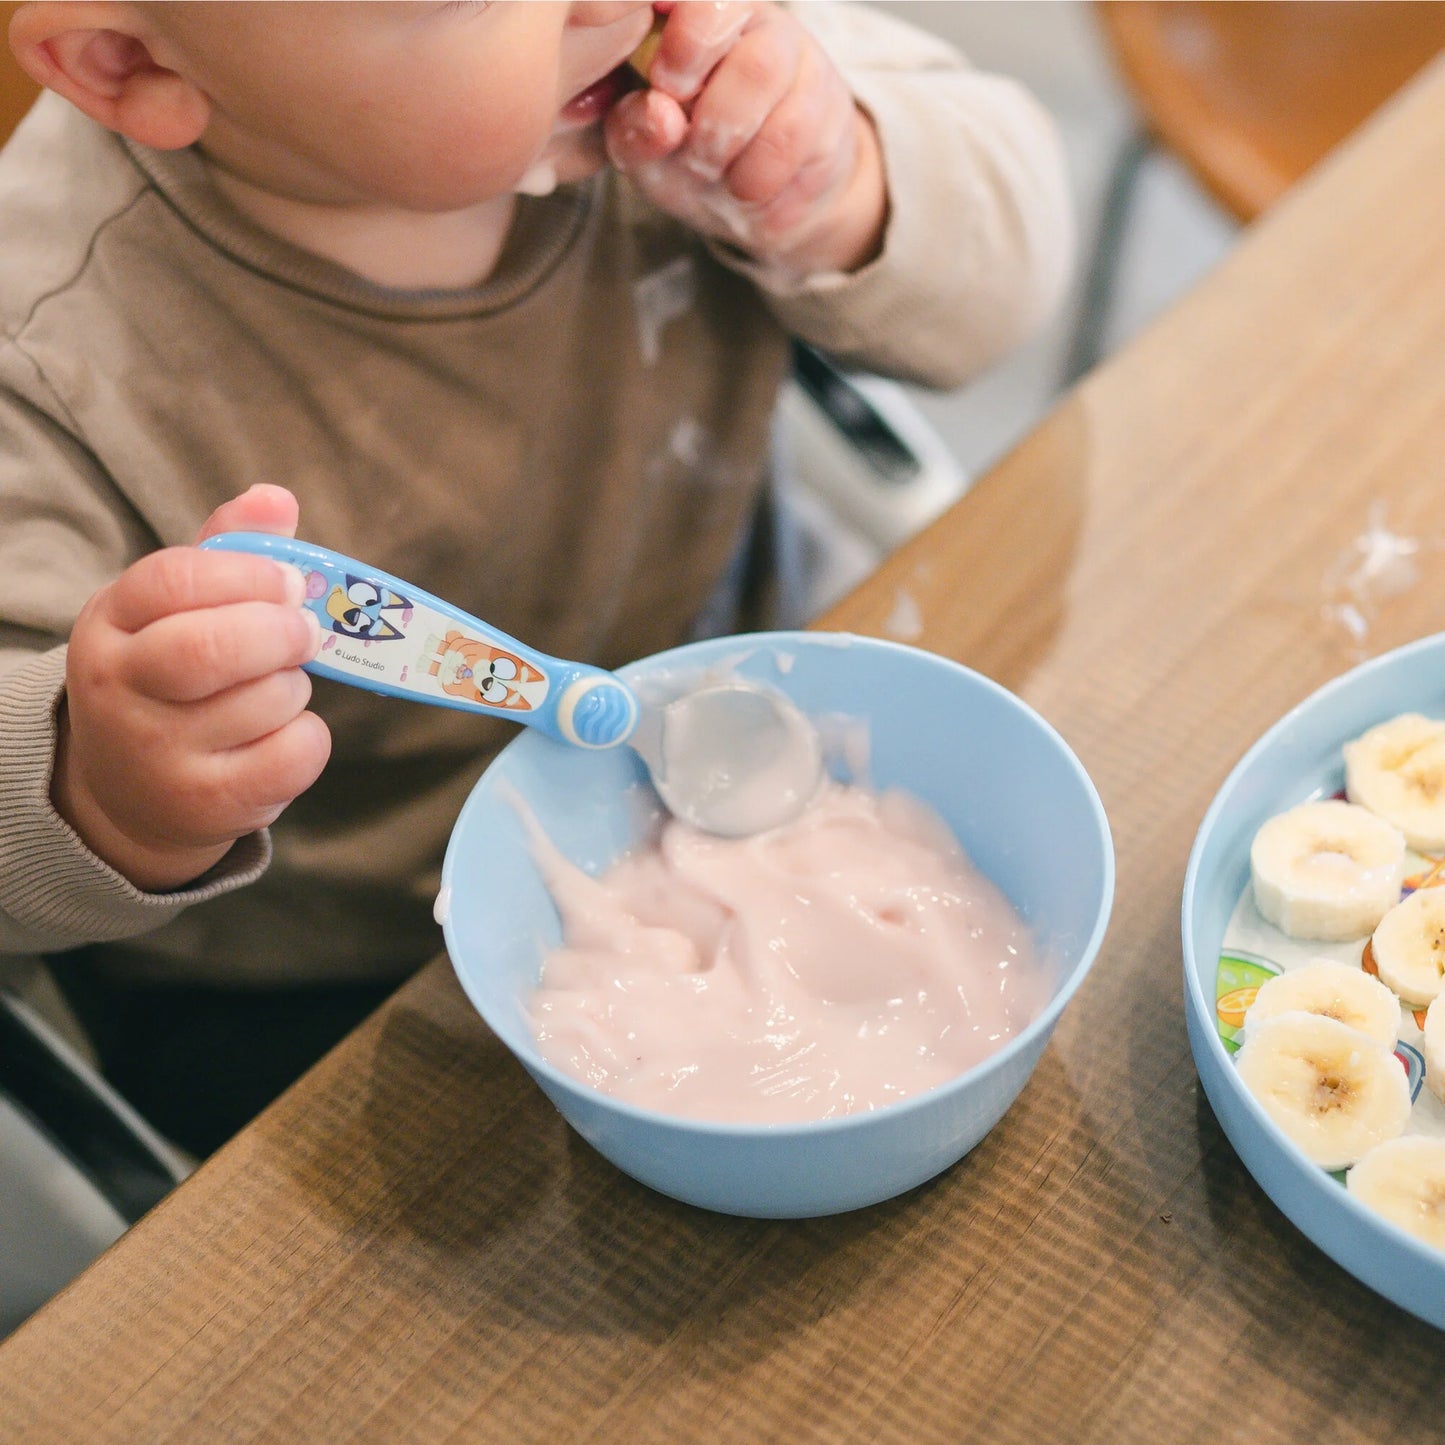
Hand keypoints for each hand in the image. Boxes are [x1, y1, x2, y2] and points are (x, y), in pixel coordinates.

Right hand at [52, 484, 329, 891]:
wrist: (130, 793)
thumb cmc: (169, 679)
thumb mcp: (174, 610)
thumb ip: (226, 551)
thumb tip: (276, 498)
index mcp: (109, 625)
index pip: (175, 579)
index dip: (249, 574)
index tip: (287, 581)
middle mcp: (120, 690)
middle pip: (213, 649)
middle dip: (281, 633)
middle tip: (304, 633)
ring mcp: (159, 754)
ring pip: (268, 700)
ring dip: (295, 686)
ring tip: (274, 690)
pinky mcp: (207, 803)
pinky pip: (294, 753)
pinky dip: (309, 737)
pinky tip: (282, 735)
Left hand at [605, 1, 885, 279]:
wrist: (752, 201)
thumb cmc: (687, 154)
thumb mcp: (645, 146)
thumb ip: (635, 128)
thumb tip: (660, 114)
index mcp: (711, 16)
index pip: (712, 2)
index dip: (688, 43)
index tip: (666, 84)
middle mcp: (768, 31)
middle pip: (758, 65)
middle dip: (718, 126)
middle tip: (696, 156)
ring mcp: (810, 74)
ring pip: (790, 120)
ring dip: (745, 166)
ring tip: (722, 179)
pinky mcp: (835, 123)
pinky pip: (807, 163)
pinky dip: (767, 188)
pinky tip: (750, 192)